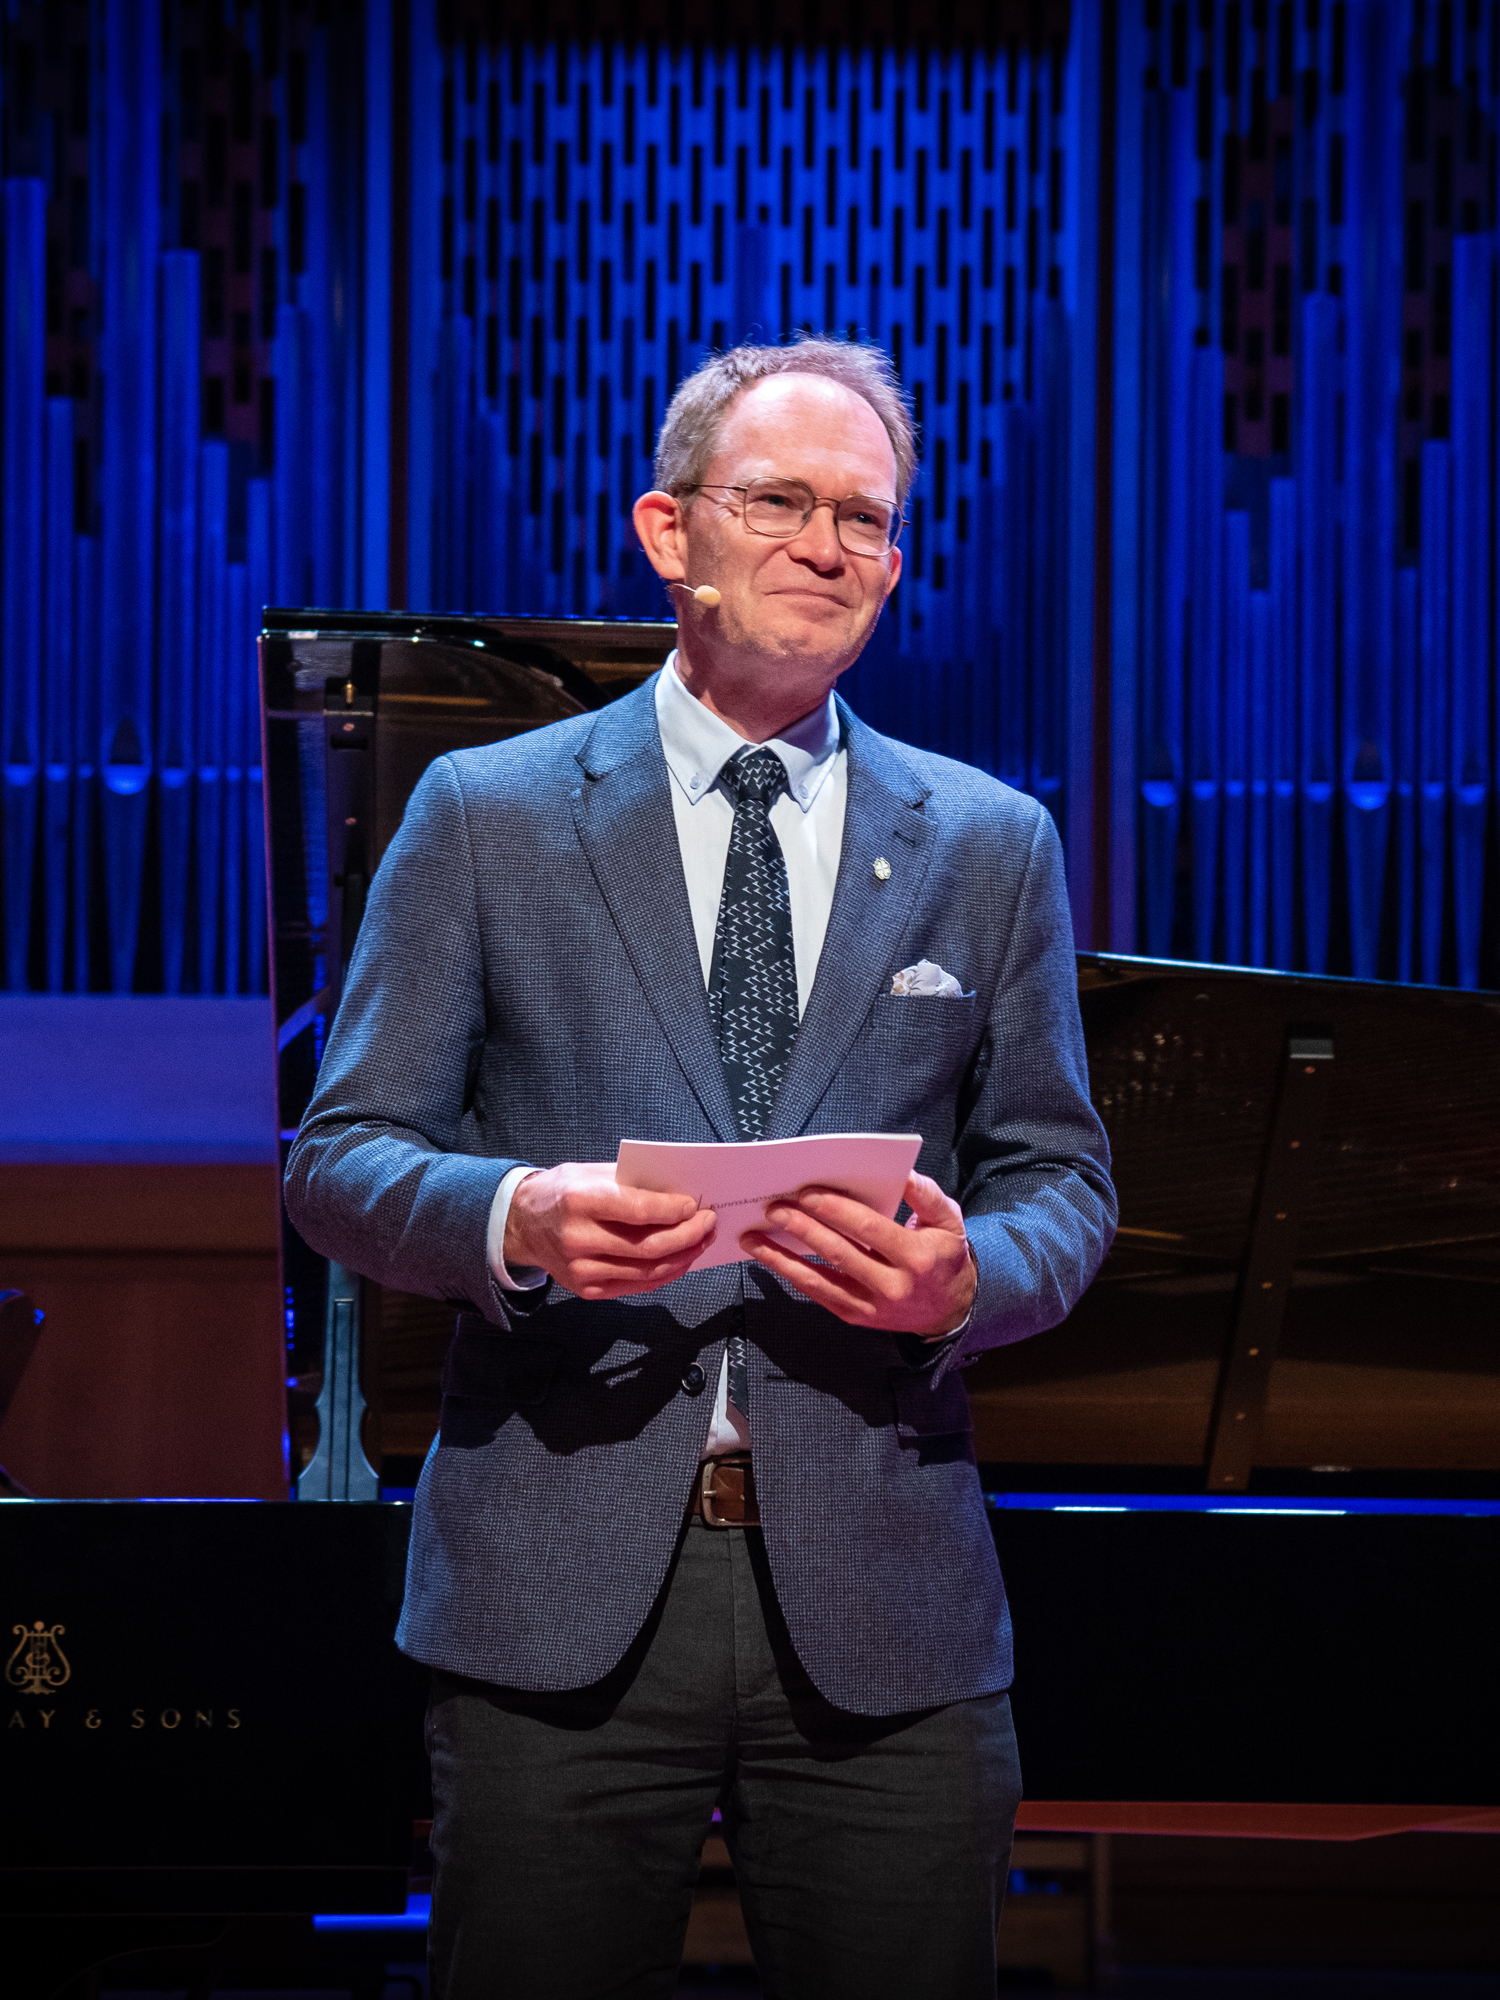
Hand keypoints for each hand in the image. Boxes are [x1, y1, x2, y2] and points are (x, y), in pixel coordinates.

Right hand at [504, 1163, 716, 1300]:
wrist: (523, 1224)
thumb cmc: (561, 1193)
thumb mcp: (591, 1173)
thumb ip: (632, 1182)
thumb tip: (678, 1193)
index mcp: (580, 1201)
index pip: (640, 1211)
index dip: (675, 1211)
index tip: (695, 1206)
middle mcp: (579, 1239)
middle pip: (650, 1246)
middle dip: (689, 1236)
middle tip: (708, 1224)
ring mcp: (582, 1269)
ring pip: (648, 1271)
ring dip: (683, 1257)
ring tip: (701, 1242)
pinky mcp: (587, 1289)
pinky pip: (638, 1286)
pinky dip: (665, 1274)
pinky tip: (679, 1260)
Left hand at [741, 1171, 975, 1336]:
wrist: (949, 1310)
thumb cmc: (944, 1257)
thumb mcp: (949, 1221)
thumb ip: (926, 1196)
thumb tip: (901, 1174)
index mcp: (917, 1257)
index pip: (869, 1230)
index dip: (836, 1210)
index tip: (807, 1193)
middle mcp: (893, 1286)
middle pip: (839, 1252)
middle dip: (802, 1228)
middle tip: (774, 1207)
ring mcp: (871, 1306)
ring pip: (819, 1279)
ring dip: (781, 1257)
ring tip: (753, 1237)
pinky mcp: (855, 1316)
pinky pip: (817, 1293)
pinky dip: (790, 1274)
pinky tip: (769, 1257)